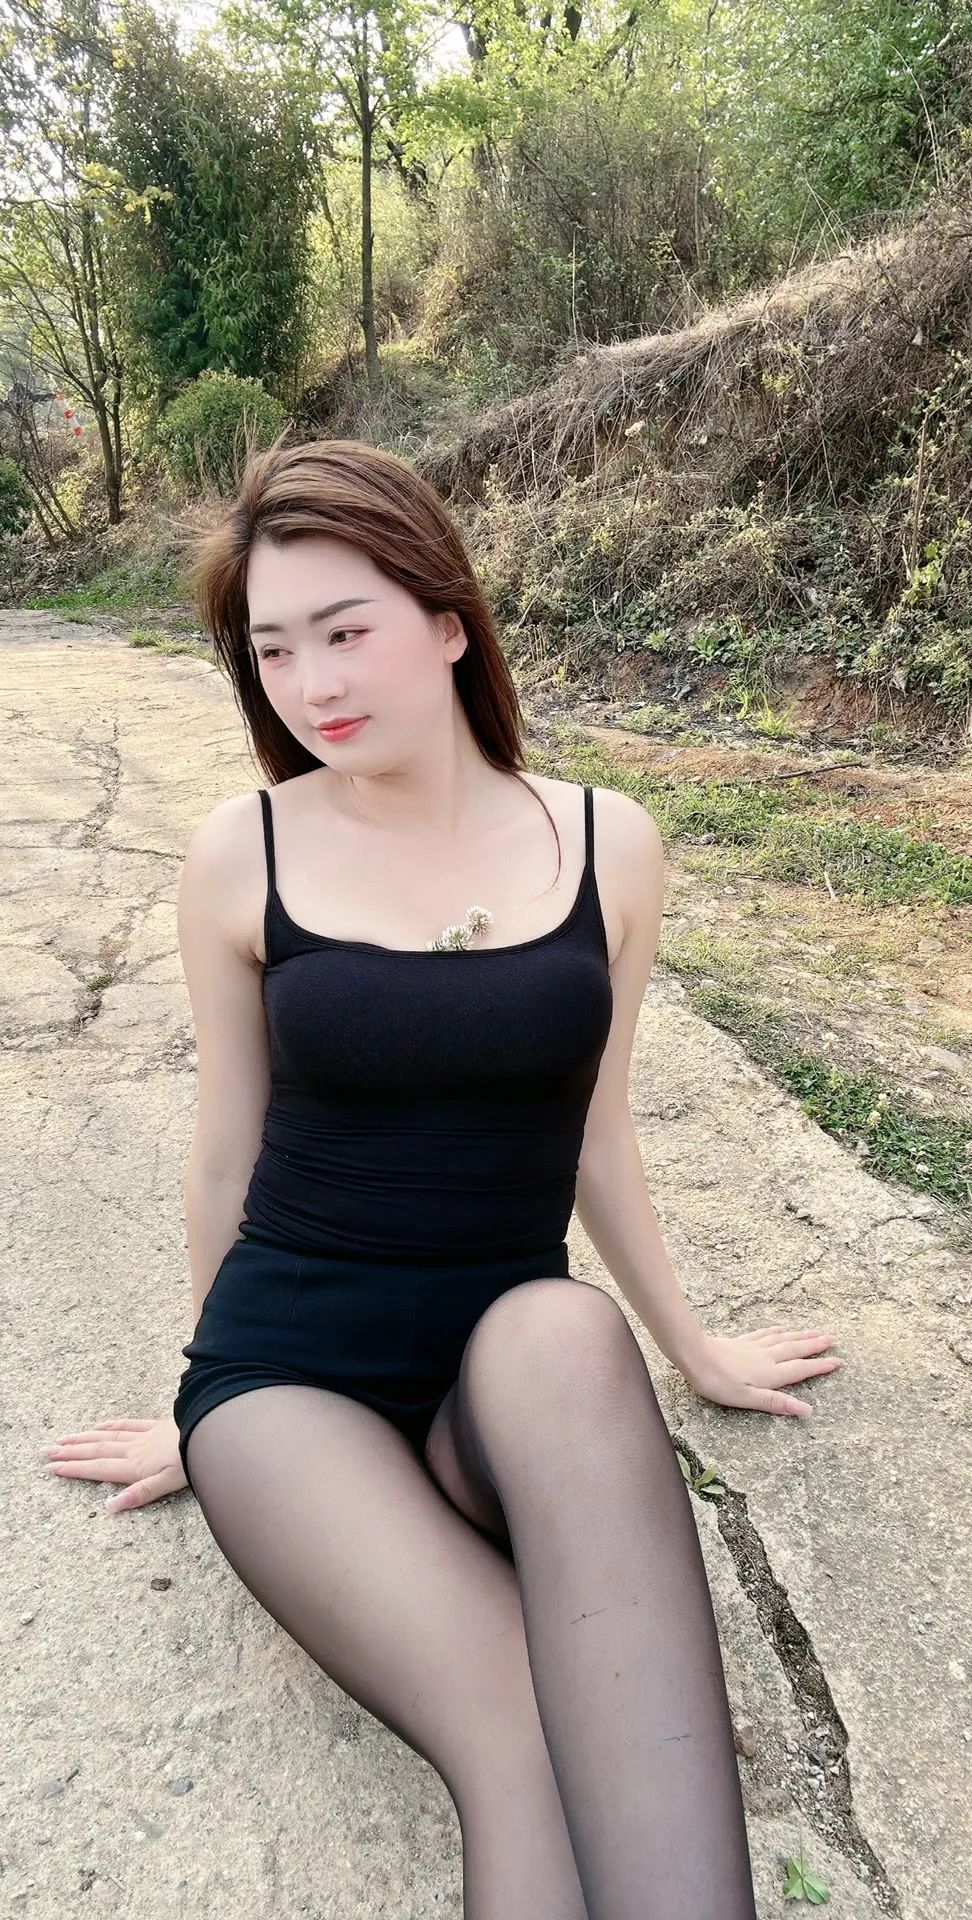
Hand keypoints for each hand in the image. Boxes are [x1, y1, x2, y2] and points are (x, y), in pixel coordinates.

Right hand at [41, 1415, 188, 1511]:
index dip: (74, 1469)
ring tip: (63, 1440)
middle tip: (45, 1452)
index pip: (98, 1468)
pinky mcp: (156, 1427)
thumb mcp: (168, 1484)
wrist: (211, 1430)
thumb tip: (109, 1508)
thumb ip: (139, 1495)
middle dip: (70, 1453)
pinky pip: (127, 1425)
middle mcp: (134, 1450)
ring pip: (107, 1437)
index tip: (51, 1468)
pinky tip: (98, 1426)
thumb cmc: (192, 1461)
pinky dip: (109, 1426)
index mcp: (135, 1467)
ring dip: (83, 1439)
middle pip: (96, 1451)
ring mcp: (144, 1437)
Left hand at [679, 1324, 841, 1418]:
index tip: (838, 1361)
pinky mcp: (740, 1342)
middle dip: (814, 1346)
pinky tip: (781, 1328)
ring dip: (800, 1336)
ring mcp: (753, 1347)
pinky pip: (764, 1334)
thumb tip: (806, 1410)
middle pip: (795, 1350)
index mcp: (770, 1374)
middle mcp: (766, 1358)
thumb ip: (776, 1403)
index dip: (820, 1366)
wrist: (694, 1356)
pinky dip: (776, 1330)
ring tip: (814, 1332)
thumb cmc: (718, 1382)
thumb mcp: (747, 1399)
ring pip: (783, 1339)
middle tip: (832, 1340)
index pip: (801, 1369)